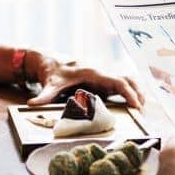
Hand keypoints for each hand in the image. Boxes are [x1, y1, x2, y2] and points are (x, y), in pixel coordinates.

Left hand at [25, 53, 144, 108]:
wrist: (51, 63)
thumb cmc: (53, 73)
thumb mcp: (49, 84)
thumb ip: (44, 95)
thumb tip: (32, 103)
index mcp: (93, 73)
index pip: (117, 81)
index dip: (129, 92)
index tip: (136, 105)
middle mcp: (101, 73)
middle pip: (127, 80)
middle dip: (137, 94)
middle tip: (142, 111)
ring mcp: (103, 76)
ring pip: (127, 80)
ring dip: (136, 91)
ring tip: (141, 107)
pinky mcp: (102, 81)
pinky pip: (121, 83)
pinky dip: (130, 90)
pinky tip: (134, 103)